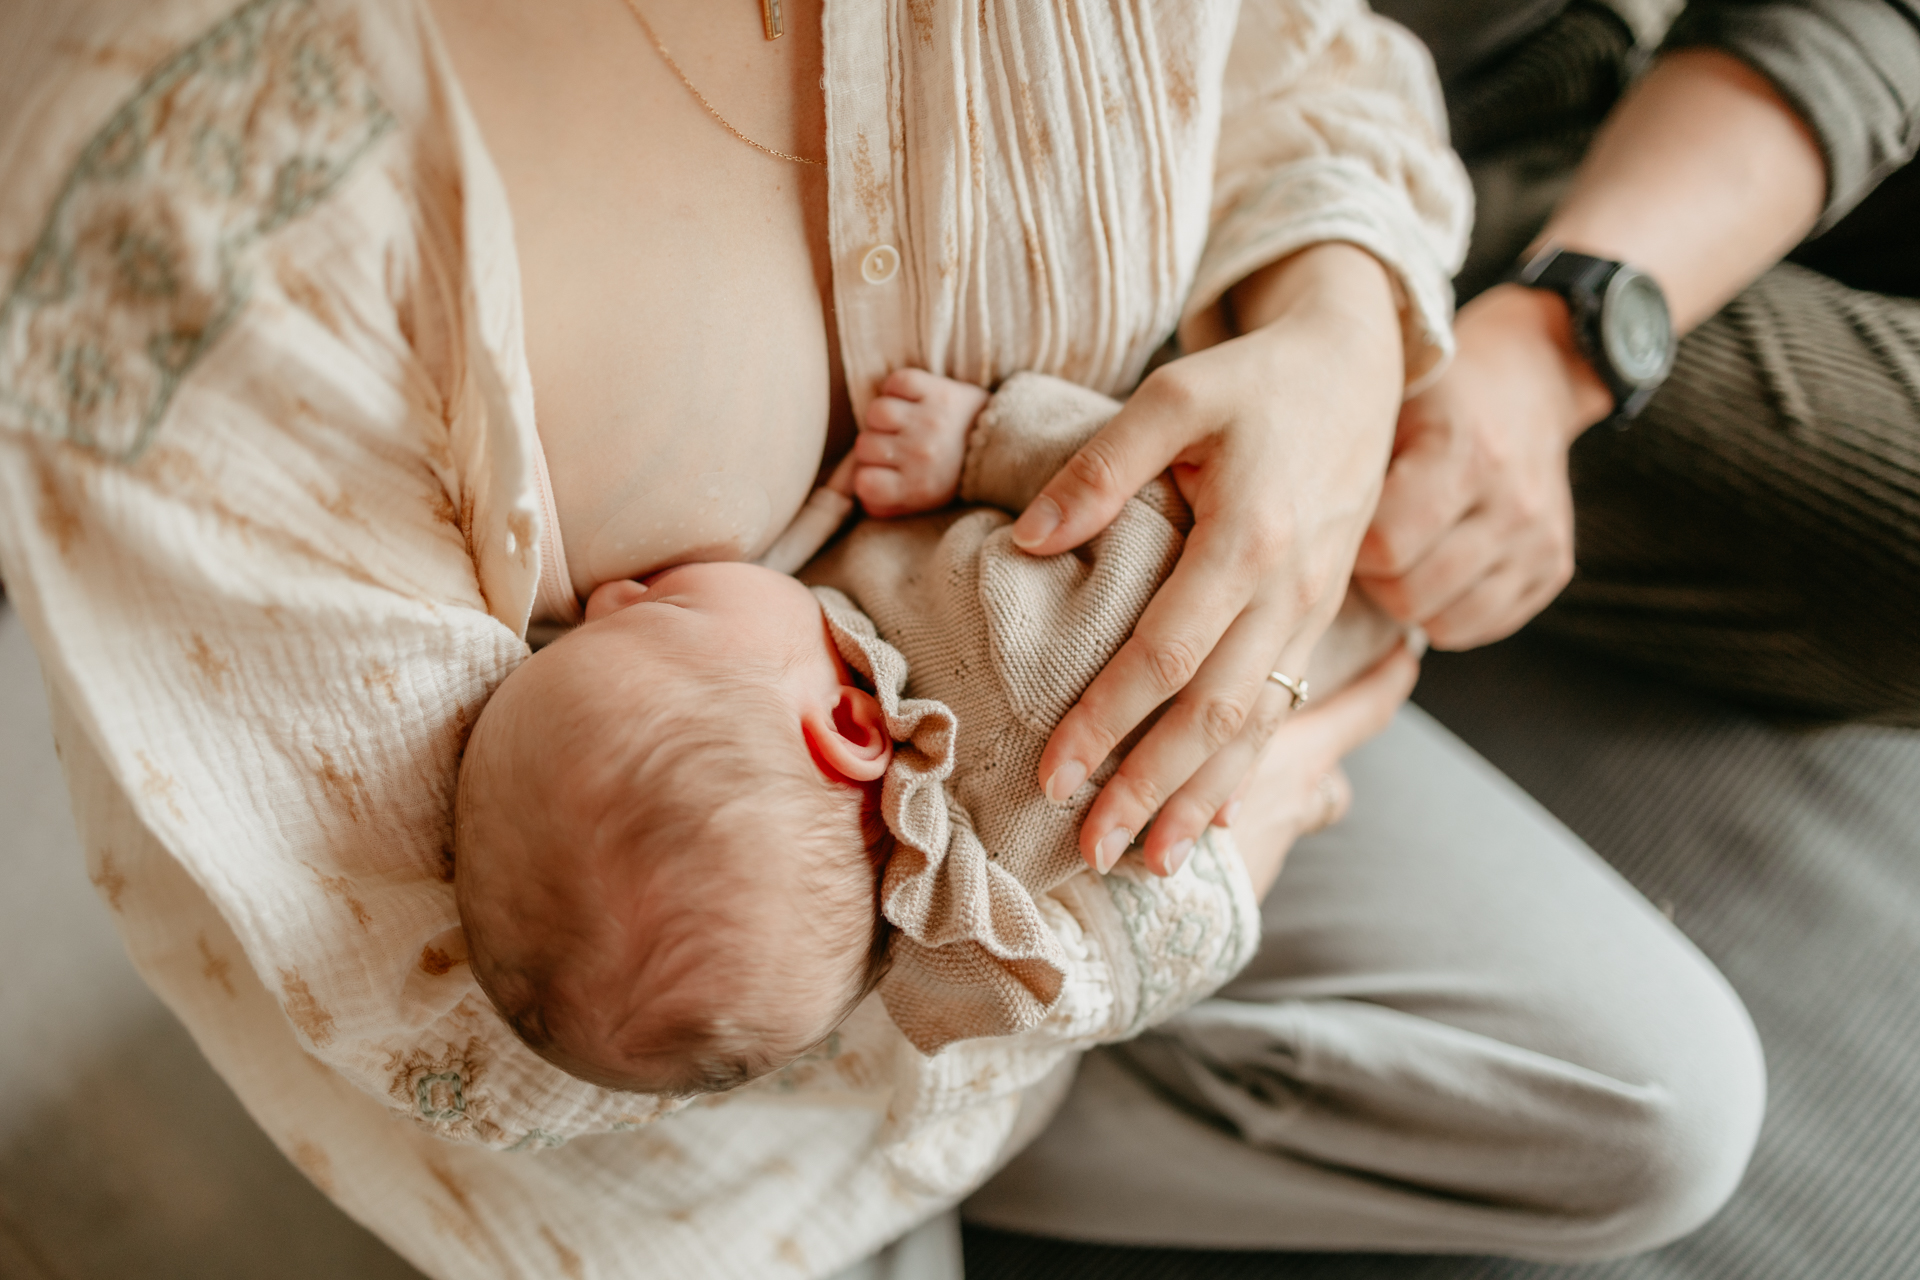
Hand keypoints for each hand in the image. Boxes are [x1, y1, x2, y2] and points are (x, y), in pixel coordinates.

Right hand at [852, 368, 988, 517]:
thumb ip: (886, 504)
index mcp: (917, 487)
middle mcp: (922, 455)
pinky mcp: (937, 390)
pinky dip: (896, 387)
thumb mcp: (922, 501)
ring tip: (900, 421)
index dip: (866, 475)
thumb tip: (858, 496)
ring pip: (876, 412)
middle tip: (893, 444)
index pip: (864, 483)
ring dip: (883, 416)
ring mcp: (929, 420)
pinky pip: (897, 382)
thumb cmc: (951, 474)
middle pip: (864, 445)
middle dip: (873, 445)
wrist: (996, 442)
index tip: (881, 471)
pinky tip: (908, 399)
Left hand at [1014, 243, 1403, 876]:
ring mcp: (1310, 613)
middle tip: (1091, 850)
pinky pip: (1279, 710)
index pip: (1165, 654)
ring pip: (1256, 727)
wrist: (1359, 368)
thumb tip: (1028, 541)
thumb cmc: (1252, 381)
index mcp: (1248, 536)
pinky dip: (1243, 772)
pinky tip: (1209, 818)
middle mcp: (1287, 591)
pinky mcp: (1316, 621)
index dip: (1106, 720)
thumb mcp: (1174, 394)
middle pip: (1214, 714)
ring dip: (1200, 801)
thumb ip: (1100, 467)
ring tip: (1146, 863)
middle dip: (1150, 790)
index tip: (1052, 772)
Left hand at [1354, 284, 1611, 648]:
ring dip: (1407, 600)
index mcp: (1468, 454)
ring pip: (1444, 624)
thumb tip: (1293, 544)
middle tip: (1366, 547)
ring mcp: (1540, 542)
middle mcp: (1515, 504)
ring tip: (1399, 559)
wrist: (1528, 380)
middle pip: (1409, 594)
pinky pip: (1479, 627)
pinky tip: (1434, 570)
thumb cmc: (1436, 397)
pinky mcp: (1554, 569)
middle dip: (1373, 579)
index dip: (1347, 547)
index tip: (1340, 526)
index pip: (1384, 548)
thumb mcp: (1388, 406)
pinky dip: (1446, 611)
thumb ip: (1348, 470)